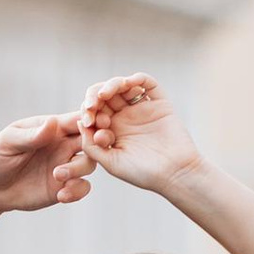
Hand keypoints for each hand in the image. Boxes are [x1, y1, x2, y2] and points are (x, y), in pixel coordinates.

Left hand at [0, 112, 93, 214]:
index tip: (94, 126)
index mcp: (52, 128)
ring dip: (79, 170)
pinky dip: (77, 191)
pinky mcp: (63, 187)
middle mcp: (62, 145)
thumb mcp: (8, 142)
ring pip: (89, 163)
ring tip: (58, 176)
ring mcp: (64, 166)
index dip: (91, 121)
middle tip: (86, 152)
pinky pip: (82, 187)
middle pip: (91, 140)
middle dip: (96, 144)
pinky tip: (61, 195)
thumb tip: (52, 123)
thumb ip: (31, 135)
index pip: (78, 119)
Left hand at [76, 73, 203, 193]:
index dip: (87, 111)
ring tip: (106, 94)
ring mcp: (142, 109)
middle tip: (92, 105)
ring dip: (111, 85)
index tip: (88, 122)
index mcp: (111, 130)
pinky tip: (127, 83)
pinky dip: (137, 78)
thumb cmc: (143, 174)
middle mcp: (125, 117)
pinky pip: (148, 83)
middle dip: (95, 96)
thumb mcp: (110, 162)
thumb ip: (91, 145)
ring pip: (123, 86)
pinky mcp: (160, 104)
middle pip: (105, 95)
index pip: (94, 111)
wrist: (175, 175)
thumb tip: (78, 121)